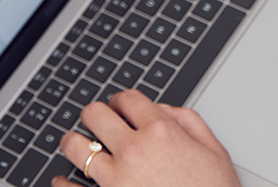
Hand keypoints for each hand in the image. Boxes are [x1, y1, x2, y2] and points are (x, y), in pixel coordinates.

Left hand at [55, 90, 239, 186]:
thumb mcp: (214, 151)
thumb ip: (188, 121)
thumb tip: (163, 111)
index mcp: (161, 133)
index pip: (128, 99)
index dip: (121, 100)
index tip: (118, 107)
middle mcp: (134, 151)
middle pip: (95, 114)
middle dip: (94, 114)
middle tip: (96, 121)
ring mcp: (115, 179)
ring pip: (76, 147)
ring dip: (74, 143)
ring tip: (76, 145)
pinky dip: (62, 183)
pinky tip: (64, 180)